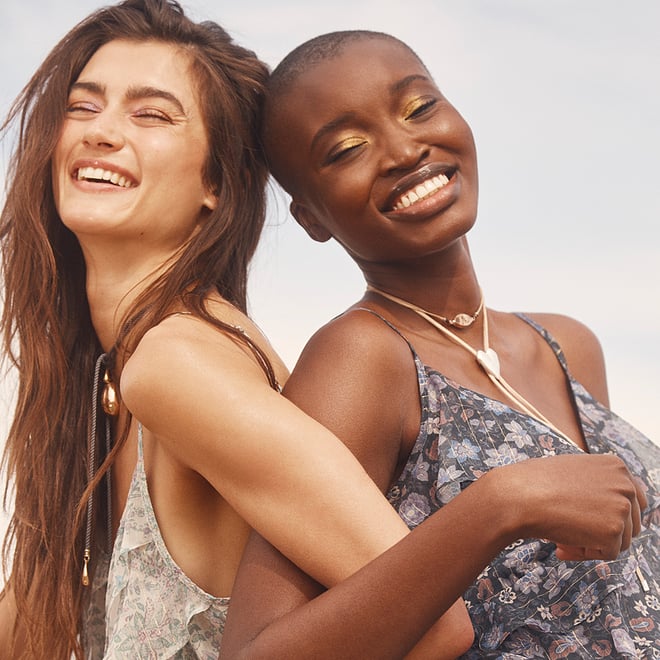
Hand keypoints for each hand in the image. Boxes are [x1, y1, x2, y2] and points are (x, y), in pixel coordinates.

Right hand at [499, 454, 645, 559]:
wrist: (519, 495)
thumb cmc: (535, 482)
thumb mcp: (573, 471)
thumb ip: (598, 483)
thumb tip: (609, 507)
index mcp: (617, 466)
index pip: (636, 498)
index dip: (614, 514)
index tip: (594, 520)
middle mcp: (625, 484)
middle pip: (631, 523)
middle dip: (603, 532)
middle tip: (571, 531)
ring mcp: (622, 507)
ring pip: (620, 541)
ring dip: (592, 544)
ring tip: (562, 536)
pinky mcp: (613, 531)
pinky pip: (608, 554)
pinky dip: (584, 554)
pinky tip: (561, 544)